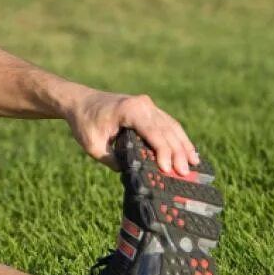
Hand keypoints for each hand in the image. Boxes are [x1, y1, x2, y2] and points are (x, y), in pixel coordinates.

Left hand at [63, 90, 199, 173]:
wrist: (78, 101)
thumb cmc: (84, 122)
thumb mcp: (93, 146)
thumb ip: (113, 160)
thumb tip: (133, 173)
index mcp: (130, 110)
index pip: (154, 133)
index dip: (163, 153)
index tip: (168, 170)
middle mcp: (143, 105)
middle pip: (167, 131)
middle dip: (178, 153)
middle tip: (186, 173)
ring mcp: (147, 105)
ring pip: (171, 127)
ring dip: (183, 145)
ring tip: (194, 164)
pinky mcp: (148, 109)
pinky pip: (167, 124)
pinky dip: (177, 138)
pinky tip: (187, 150)